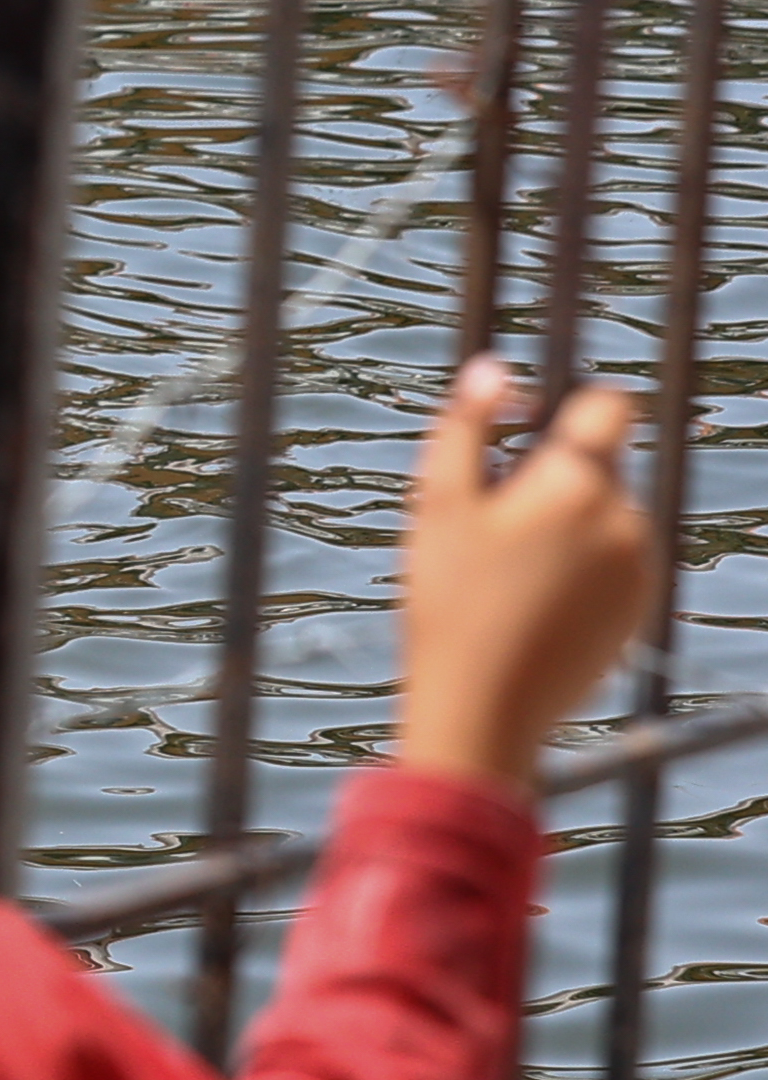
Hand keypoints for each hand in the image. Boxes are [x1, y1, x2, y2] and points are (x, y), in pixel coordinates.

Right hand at [397, 356, 658, 793]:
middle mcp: (625, 517)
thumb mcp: (438, 510)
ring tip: (509, 578)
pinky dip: (581, 571)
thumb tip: (491, 368)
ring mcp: (639, 565)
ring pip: (607, 516)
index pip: (609, 404)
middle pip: (600, 466)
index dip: (573, 407)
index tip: (535, 429)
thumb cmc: (450, 607)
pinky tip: (532, 607)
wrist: (484, 711)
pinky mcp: (641, 606)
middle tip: (496, 529)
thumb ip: (465, 429)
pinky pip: (615, 563)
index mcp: (576, 483)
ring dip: (568, 527)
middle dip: (555, 480)